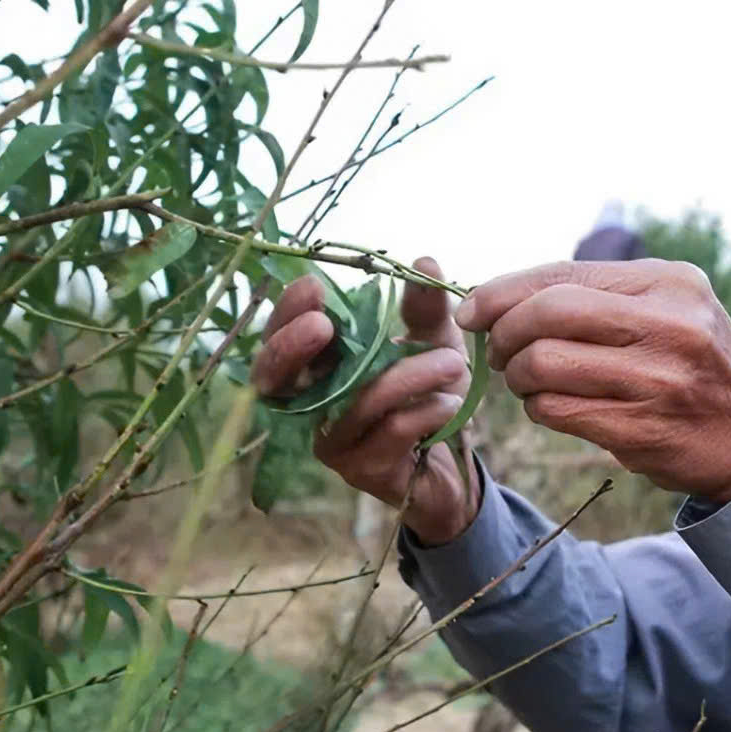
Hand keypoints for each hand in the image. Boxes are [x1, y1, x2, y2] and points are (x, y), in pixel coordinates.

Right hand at [250, 257, 480, 544]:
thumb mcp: (434, 340)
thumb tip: (425, 261)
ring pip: (353, 403)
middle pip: (274, 381)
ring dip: (405, 378)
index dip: (285, 315)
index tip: (312, 288)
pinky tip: (451, 404)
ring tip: (452, 362)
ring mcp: (333, 441)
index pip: (279, 339)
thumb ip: (426, 306)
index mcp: (320, 366)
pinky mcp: (361, 470)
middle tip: (323, 325)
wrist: (456, 460)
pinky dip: (424, 412)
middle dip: (291, 349)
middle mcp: (313, 405)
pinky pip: (388, 433)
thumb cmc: (430, 392)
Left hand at [454, 259, 730, 503]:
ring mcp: (659, 379)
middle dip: (504, 332)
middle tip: (497, 352)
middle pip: (547, 312)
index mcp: (670, 283)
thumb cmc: (694, 369)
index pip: (563, 273)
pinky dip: (538, 408)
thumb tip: (502, 295)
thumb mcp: (669, 311)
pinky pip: (557, 410)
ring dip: (518, 377)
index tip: (470, 310)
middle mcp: (670, 324)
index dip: (503, 291)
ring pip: (543, 364)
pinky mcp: (644, 428)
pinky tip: (550, 406)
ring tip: (527, 381)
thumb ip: (600, 296)